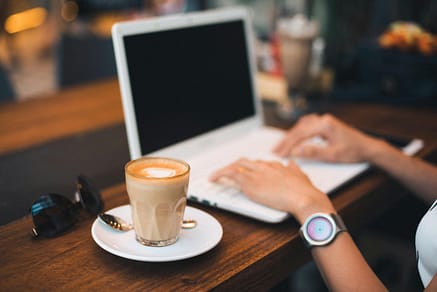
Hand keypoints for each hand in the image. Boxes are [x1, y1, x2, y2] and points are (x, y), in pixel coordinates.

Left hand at [209, 158, 334, 223]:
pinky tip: (213, 178)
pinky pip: (230, 173)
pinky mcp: (250, 182)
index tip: (245, 172)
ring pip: (235, 166)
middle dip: (235, 167)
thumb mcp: (301, 176)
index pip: (258, 163)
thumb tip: (292, 163)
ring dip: (224, 170)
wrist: (304, 197)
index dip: (250, 168)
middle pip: (245, 162)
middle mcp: (264, 167)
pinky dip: (219, 174)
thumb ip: (294, 169)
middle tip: (228, 173)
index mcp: (276, 166)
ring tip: (215, 176)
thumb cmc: (305, 191)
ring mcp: (256, 173)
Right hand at [274, 114, 380, 162]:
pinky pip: (307, 125)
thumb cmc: (353, 151)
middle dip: (286, 140)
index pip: (300, 134)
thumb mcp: (332, 155)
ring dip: (291, 135)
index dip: (288, 144)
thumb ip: (312, 152)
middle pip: (298, 129)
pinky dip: (298, 131)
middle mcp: (323, 119)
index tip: (279, 153)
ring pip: (301, 126)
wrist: (368, 147)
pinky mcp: (325, 123)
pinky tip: (294, 136)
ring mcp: (324, 120)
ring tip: (281, 145)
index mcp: (325, 125)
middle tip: (275, 150)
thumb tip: (295, 151)